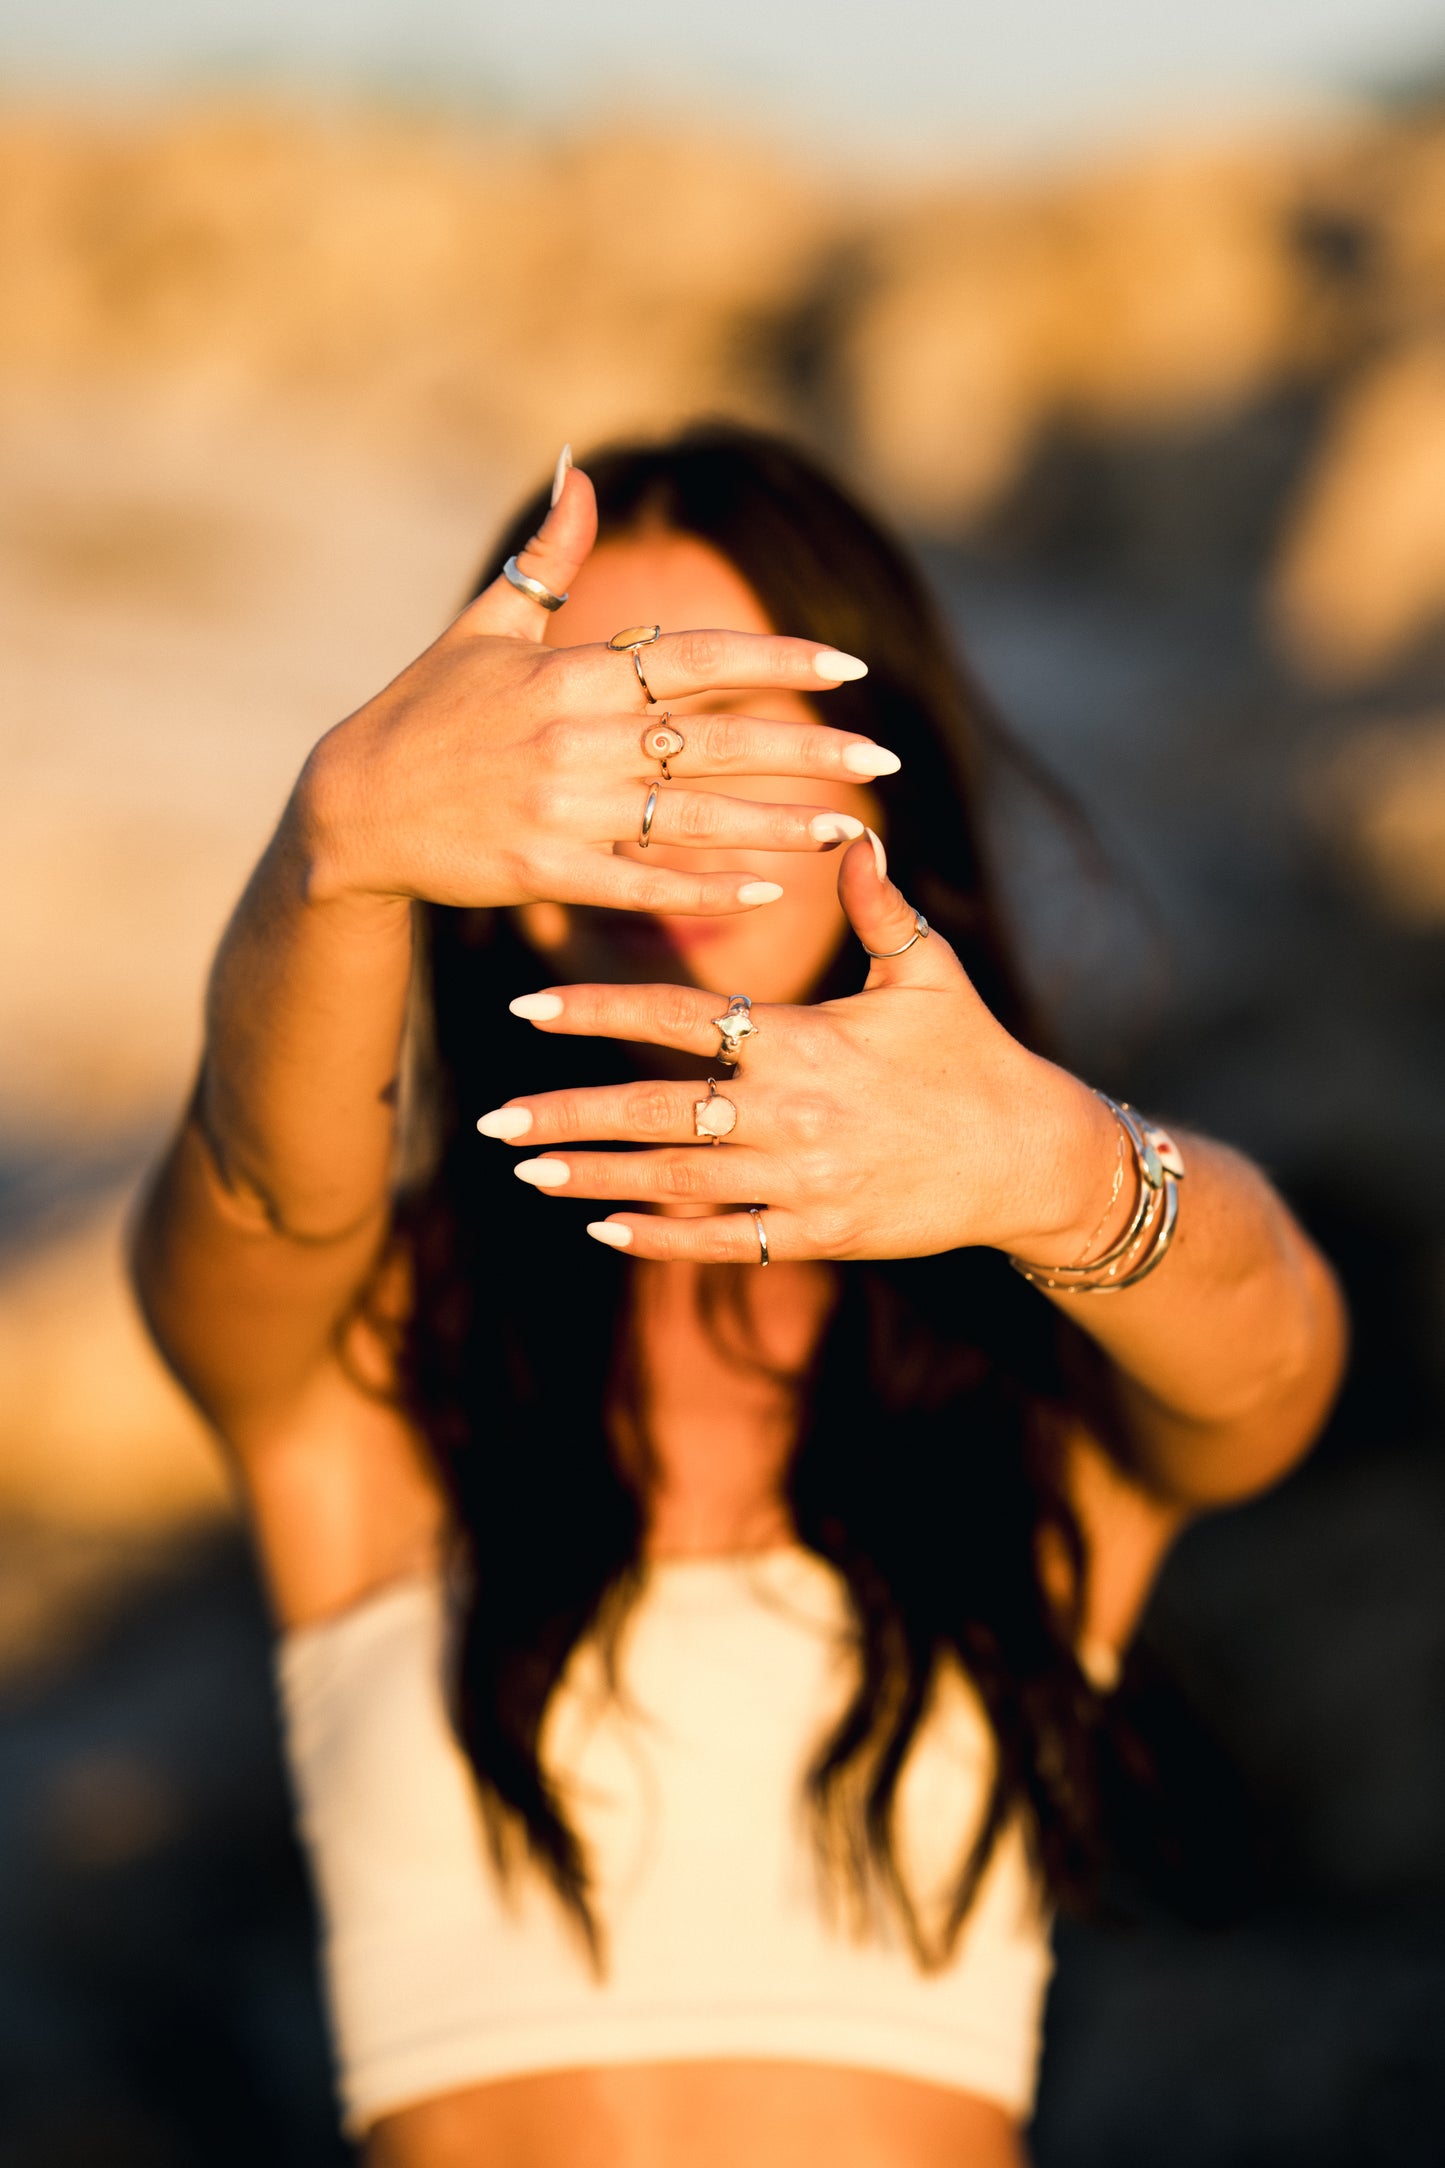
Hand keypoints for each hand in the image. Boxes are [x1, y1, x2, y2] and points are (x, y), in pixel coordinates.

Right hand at [294, 455, 898, 916]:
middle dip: (808, 750)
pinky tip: (766, 892)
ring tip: (851, 831)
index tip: (847, 668)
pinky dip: (703, 890)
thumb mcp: (481, 626)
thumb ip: (548, 560)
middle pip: (715, 743)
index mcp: (568, 674)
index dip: (774, 663)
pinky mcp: (542, 871)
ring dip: (779, 827)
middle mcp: (573, 740)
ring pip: (693, 819)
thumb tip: (583, 472)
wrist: (350, 809)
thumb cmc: (422, 711)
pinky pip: (639, 882)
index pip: (693, 660)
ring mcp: (559, 809)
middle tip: (887, 760)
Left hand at [478, 832, 1119, 1264]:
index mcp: (803, 1039)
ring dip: (595, 1175)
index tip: (525, 1009)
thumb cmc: (973, 1054)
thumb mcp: (930, 971)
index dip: (596, 1012)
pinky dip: (660, 1238)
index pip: (678, 1018)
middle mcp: (790, 1112)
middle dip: (567, 1114)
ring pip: (676, 1180)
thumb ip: (878, 906)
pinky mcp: (819, 1236)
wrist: (1031, 1158)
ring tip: (526, 1170)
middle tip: (491, 1118)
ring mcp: (801, 1181)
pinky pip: (723, 1242)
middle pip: (655, 1110)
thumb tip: (849, 833)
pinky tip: (601, 1228)